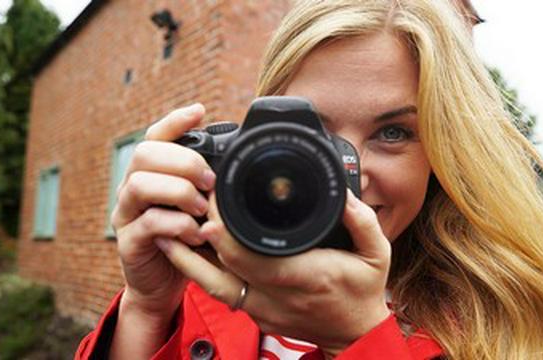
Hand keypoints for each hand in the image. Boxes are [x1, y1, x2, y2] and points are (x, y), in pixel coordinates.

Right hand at [111, 103, 215, 317]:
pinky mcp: (128, 242)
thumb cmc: (187, 240)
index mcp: (151, 173)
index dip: (175, 121)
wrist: (164, 284)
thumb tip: (234, 161)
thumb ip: (206, 185)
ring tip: (202, 208)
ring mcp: (126, 214)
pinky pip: (147, 223)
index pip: (155, 136)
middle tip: (210, 181)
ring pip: (139, 184)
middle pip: (144, 153)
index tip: (200, 111)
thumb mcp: (200, 207)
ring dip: (178, 191)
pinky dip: (177, 225)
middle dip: (183, 161)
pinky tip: (196, 233)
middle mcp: (132, 188)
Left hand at [155, 189, 392, 355]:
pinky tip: (185, 253)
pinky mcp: (255, 313)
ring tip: (166, 230)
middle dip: (201, 230)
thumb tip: (344, 195)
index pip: (248, 252)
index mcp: (303, 276)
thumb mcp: (377, 254)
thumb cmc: (363, 292)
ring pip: (211, 283)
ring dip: (187, 257)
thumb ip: (362, 222)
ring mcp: (261, 307)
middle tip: (190, 201)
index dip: (223, 227)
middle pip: (222, 263)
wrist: (353, 335)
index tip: (214, 197)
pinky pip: (220, 292)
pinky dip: (199, 273)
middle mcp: (276, 294)